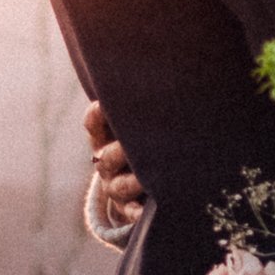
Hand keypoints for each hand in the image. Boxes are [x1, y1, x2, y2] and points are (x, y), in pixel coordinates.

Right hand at [84, 102, 145, 228]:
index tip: (111, 102)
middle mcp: (106, 161)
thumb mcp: (147, 119)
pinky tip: (151, 208)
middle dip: (124, 150)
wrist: (147, 184)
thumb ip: (152, 100)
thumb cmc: (156, 137)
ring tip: (153, 176)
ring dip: (135, 181)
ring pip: (119, 185)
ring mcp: (116, 187)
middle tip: (140, 144)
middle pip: (106, 155)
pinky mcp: (130, 211)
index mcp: (105, 136)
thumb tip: (181, 61)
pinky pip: (131, 214)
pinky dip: (140, 212)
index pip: (93, 121)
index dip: (100, 113)